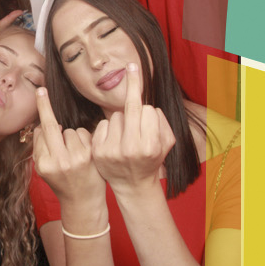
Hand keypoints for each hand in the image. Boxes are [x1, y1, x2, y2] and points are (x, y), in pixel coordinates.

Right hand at [32, 86, 106, 217]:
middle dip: (45, 106)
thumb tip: (43, 124)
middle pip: (52, 126)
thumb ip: (40, 147)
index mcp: (44, 164)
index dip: (41, 114)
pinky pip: (83, 134)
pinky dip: (83, 139)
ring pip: (69, 130)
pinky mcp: (91, 156)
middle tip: (41, 90)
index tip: (39, 93)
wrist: (83, 201)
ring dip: (70, 136)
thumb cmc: (62, 182)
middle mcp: (59, 161)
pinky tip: (84, 152)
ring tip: (74, 153)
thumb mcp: (44, 169)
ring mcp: (76, 159)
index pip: (40, 133)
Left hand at [90, 63, 174, 194]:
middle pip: (131, 108)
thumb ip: (163, 122)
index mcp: (150, 147)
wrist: (132, 184)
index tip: (148, 111)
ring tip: (127, 136)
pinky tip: (115, 139)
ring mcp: (112, 150)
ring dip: (122, 121)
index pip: (149, 110)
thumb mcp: (166, 144)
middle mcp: (130, 148)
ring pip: (116, 115)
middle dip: (133, 93)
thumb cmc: (151, 159)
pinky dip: (109, 128)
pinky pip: (103, 123)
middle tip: (134, 81)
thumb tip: (150, 104)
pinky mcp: (98, 150)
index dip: (149, 112)